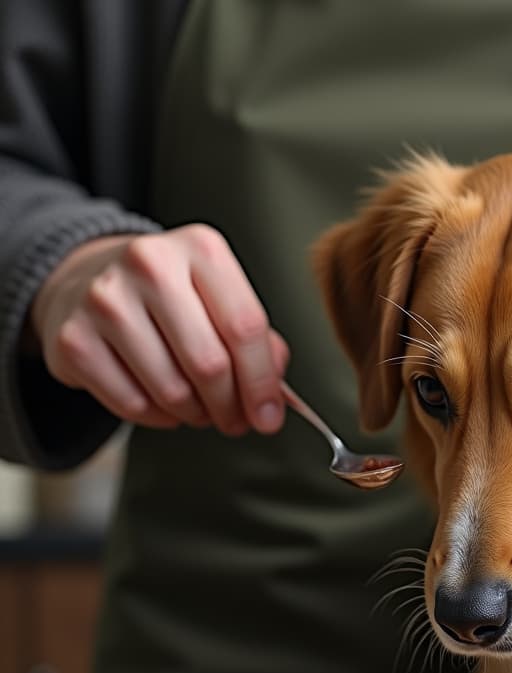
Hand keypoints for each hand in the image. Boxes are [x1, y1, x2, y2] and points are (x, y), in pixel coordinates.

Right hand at [28, 225, 289, 433]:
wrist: (91, 279)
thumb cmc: (172, 297)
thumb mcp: (222, 299)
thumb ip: (260, 343)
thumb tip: (273, 397)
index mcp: (200, 249)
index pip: (244, 327)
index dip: (263, 383)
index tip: (269, 417)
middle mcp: (150, 264)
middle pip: (209, 363)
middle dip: (230, 407)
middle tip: (235, 420)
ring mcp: (105, 299)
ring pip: (171, 390)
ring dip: (195, 415)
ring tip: (199, 409)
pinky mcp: (74, 338)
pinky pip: (132, 404)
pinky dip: (158, 418)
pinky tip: (163, 404)